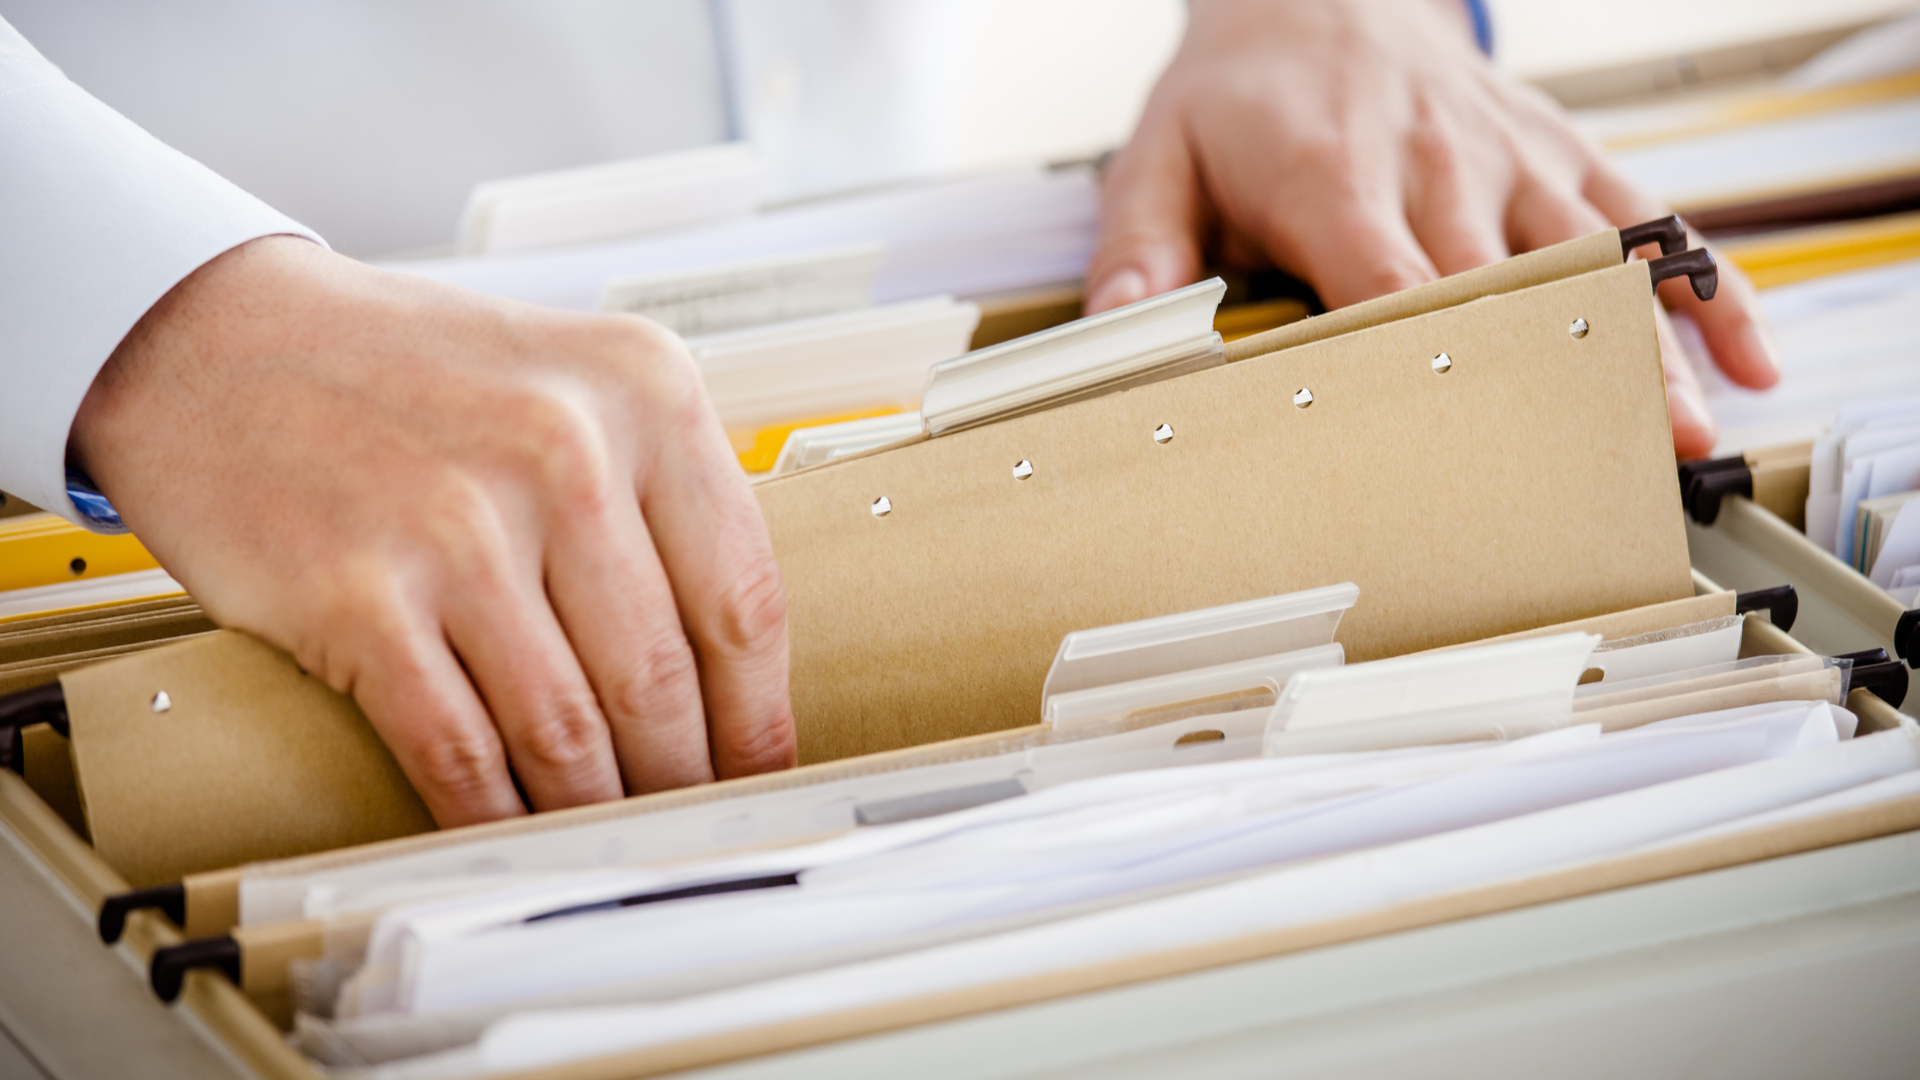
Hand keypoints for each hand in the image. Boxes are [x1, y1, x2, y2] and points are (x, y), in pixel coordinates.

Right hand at [69, 237, 796, 826]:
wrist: (218, 339)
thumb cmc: (405, 374)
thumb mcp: (572, 383)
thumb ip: (654, 495)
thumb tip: (725, 662)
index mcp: (644, 391)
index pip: (744, 597)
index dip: (759, 713)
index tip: (761, 769)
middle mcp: (564, 449)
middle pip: (662, 677)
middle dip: (682, 777)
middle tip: (689, 822)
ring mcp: (459, 524)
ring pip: (568, 728)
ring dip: (597, 808)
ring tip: (612, 840)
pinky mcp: (358, 595)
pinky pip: (458, 749)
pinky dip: (496, 814)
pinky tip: (516, 833)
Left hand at [1085, 0, 1780, 457]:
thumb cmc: (1236, 97)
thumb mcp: (1159, 157)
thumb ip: (1141, 247)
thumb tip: (1122, 326)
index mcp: (1333, 179)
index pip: (1389, 285)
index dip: (1429, 365)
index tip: (1465, 444)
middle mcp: (1437, 166)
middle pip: (1507, 285)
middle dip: (1554, 375)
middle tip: (1604, 467)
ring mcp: (1509, 158)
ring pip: (1593, 255)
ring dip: (1645, 345)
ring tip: (1689, 434)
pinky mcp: (1555, 151)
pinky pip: (1643, 215)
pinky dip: (1703, 283)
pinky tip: (1746, 356)